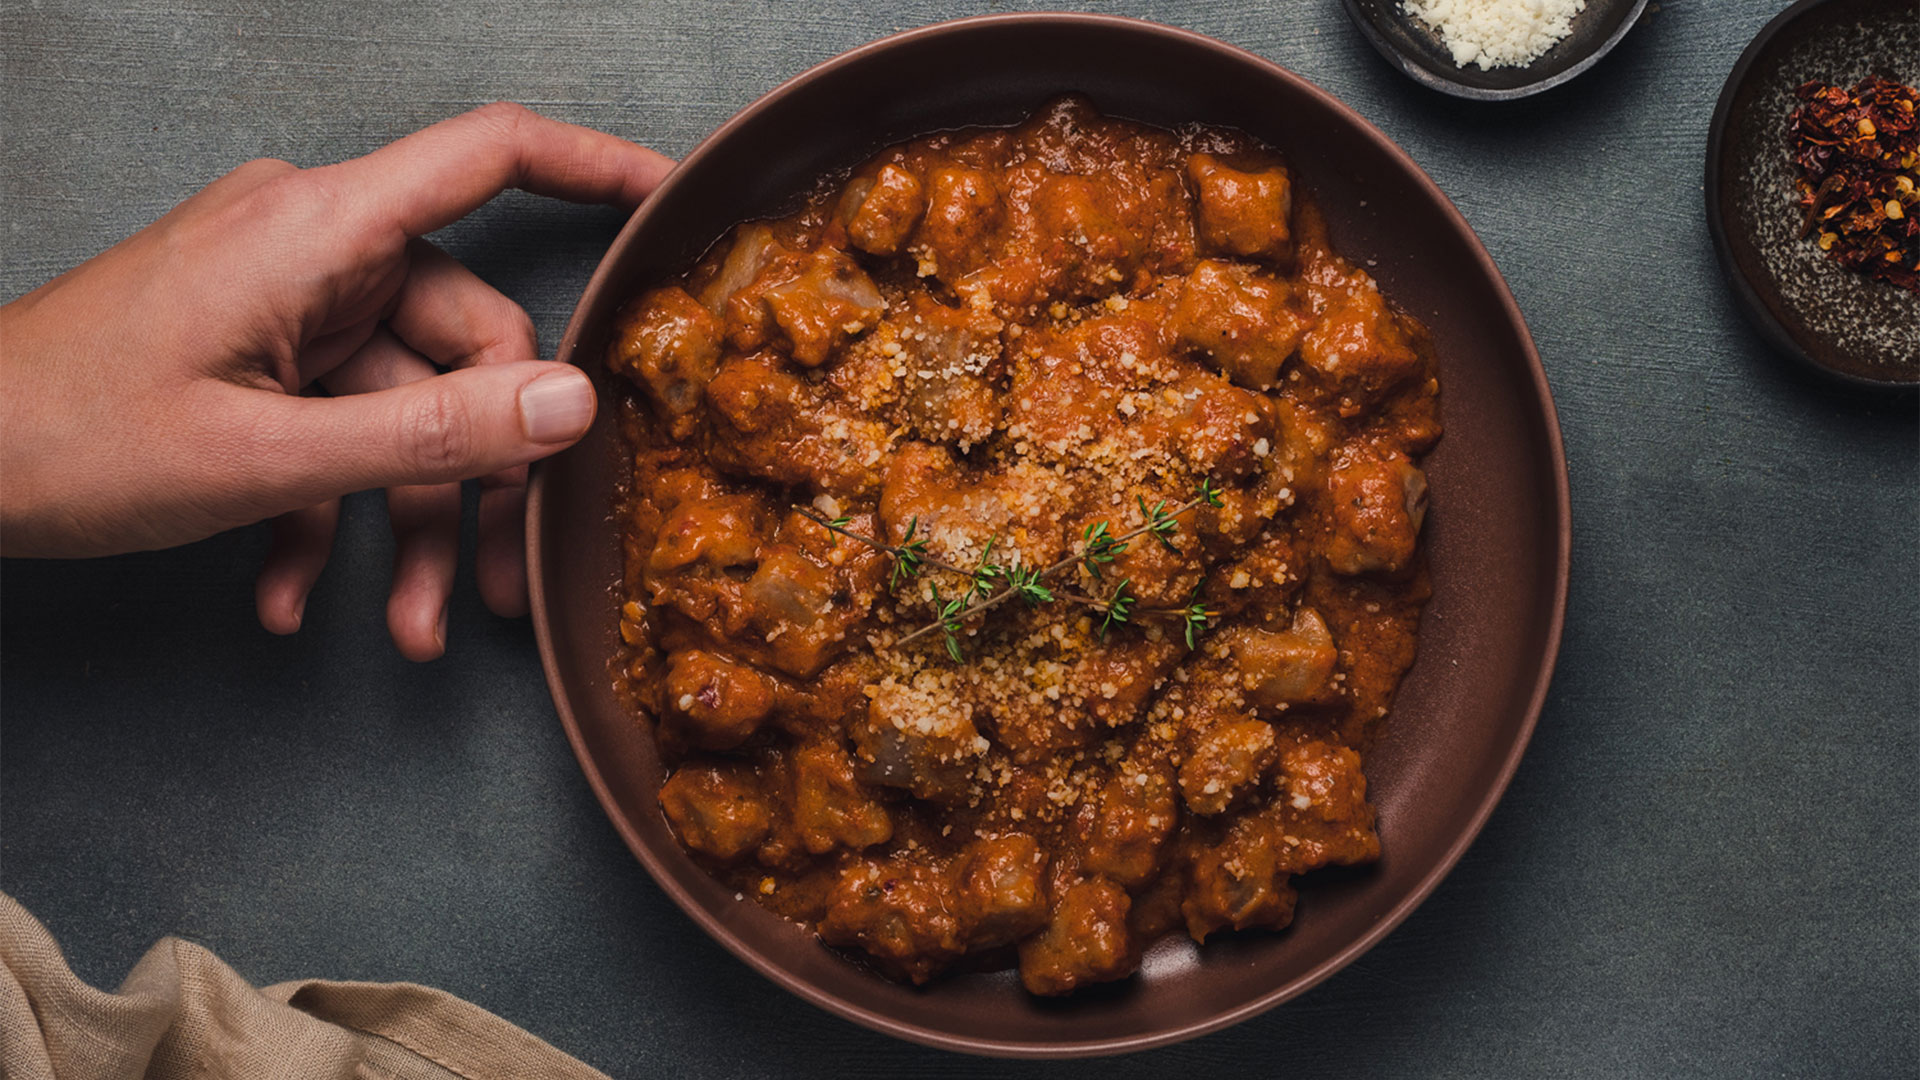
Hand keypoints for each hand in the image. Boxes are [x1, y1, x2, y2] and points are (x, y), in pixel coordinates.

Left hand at [0, 103, 671, 659]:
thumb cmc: (68, 439)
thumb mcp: (268, 455)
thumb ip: (430, 430)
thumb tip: (570, 406)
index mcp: (318, 229)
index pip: (489, 156)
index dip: (594, 165)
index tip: (673, 198)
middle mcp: (314, 249)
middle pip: (465, 339)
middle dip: (482, 474)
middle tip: (494, 585)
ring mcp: (284, 302)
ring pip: (406, 404)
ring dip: (410, 522)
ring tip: (412, 628)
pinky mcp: (257, 353)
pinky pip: (336, 425)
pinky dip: (331, 513)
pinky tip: (297, 597)